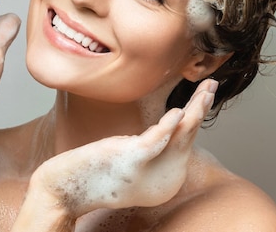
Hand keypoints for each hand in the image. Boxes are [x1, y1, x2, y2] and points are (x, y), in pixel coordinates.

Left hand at [27, 79, 217, 216]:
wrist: (62, 190)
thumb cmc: (93, 172)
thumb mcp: (129, 160)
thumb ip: (149, 148)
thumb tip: (164, 128)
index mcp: (165, 181)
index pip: (186, 142)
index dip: (196, 116)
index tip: (203, 95)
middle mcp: (163, 181)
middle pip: (188, 136)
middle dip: (202, 107)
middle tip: (213, 85)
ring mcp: (148, 172)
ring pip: (179, 135)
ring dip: (195, 109)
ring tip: (207, 89)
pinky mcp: (131, 162)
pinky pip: (155, 143)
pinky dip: (168, 126)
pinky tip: (179, 111)